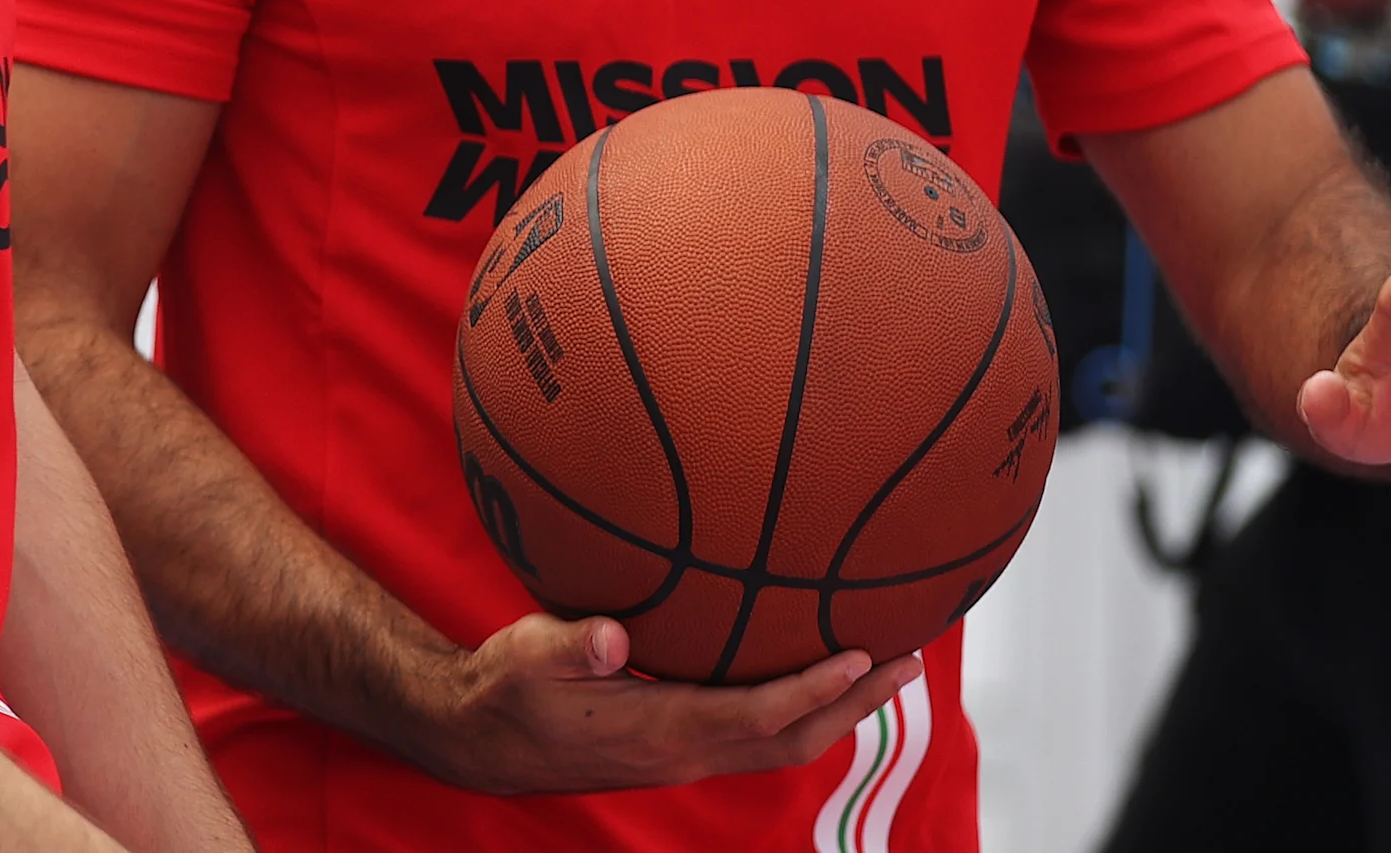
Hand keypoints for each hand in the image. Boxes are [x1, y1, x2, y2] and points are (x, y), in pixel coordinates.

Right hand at [412, 612, 922, 796]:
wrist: (481, 740)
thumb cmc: (504, 689)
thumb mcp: (525, 657)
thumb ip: (571, 645)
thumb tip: (614, 636)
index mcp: (658, 730)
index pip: (756, 715)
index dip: (813, 690)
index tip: (861, 656)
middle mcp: (685, 751)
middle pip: (793, 740)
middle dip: (856, 705)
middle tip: (909, 658)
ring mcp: (686, 755)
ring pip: (783, 743)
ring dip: (840, 710)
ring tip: (884, 664)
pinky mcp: (680, 746)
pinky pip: (760, 735)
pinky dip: (801, 707)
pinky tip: (812, 668)